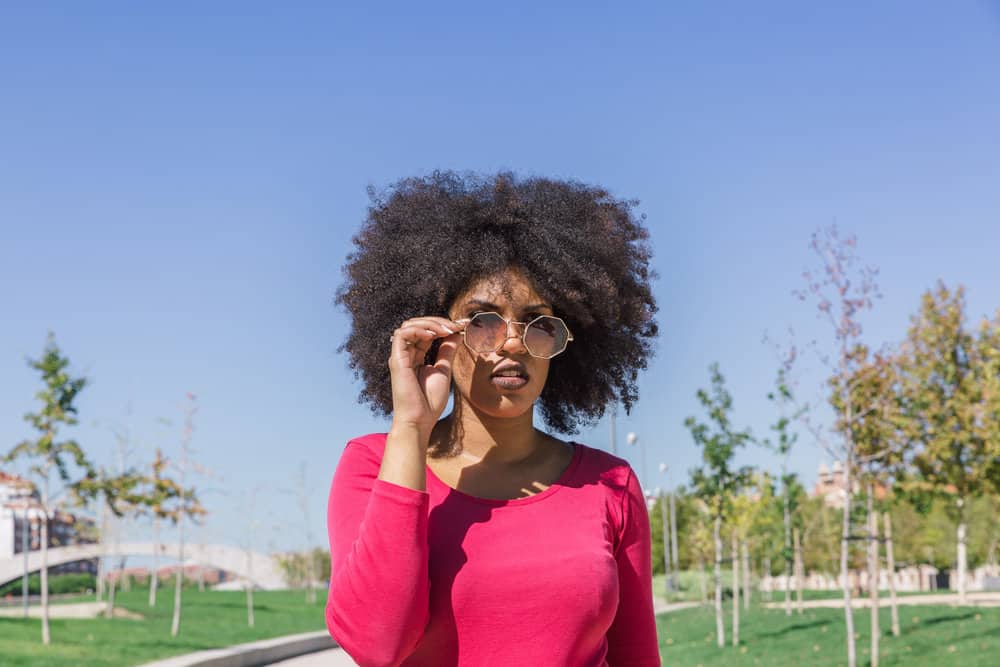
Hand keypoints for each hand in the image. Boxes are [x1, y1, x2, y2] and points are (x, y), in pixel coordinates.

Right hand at [387, 316, 466, 438]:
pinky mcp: (396, 360)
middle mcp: (406, 354)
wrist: (419, 421)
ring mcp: (400, 356)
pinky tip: (434, 334)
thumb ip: (447, 352)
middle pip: (417, 325)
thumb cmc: (430, 402)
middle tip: (456, 325)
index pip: (426, 332)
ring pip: (409, 325)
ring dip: (429, 323)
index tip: (462, 326)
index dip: (443, 326)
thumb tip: (456, 334)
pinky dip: (418, 329)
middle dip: (438, 321)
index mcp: (416, 356)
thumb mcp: (444, 371)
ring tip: (447, 329)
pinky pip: (402, 334)